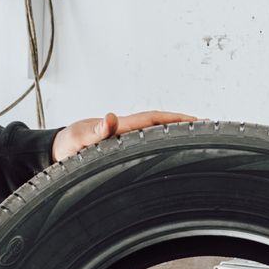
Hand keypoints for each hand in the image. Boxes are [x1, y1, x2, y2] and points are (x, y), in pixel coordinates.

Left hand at [52, 110, 197, 161]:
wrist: (57, 149)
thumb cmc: (67, 145)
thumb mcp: (78, 139)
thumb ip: (94, 131)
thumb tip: (109, 118)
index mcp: (121, 128)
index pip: (155, 120)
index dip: (177, 119)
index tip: (198, 121)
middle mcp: (127, 130)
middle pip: (163, 124)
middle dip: (186, 125)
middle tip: (211, 128)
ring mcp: (126, 138)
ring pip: (157, 134)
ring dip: (178, 134)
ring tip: (200, 139)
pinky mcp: (123, 147)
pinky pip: (148, 144)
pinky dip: (164, 144)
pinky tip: (174, 151)